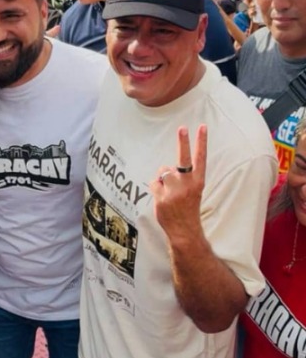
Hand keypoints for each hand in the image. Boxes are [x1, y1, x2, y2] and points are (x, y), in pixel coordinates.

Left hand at [151, 125, 206, 245]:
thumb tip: (165, 168)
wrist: (184, 230)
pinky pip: (154, 182)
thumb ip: (182, 177)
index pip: (201, 158)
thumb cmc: (187, 207)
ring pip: (163, 170)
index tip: (202, 127)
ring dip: (162, 177)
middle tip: (182, 128)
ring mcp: (175, 191)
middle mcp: (188, 184)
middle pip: (184, 158)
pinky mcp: (162, 197)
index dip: (201, 142)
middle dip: (183, 141)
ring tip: (169, 191)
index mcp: (198, 181)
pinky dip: (155, 188)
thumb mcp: (192, 191)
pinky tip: (162, 198)